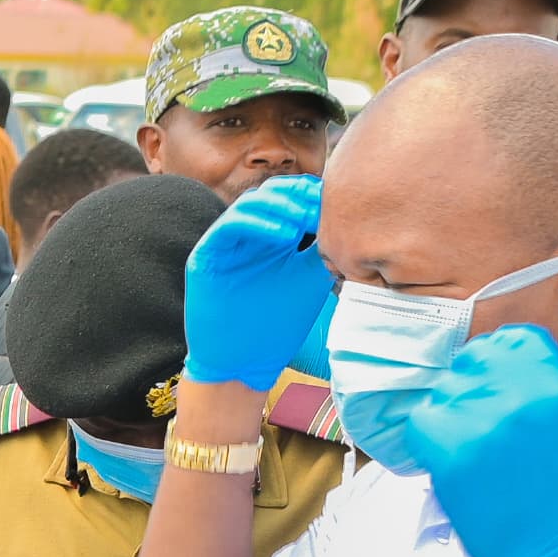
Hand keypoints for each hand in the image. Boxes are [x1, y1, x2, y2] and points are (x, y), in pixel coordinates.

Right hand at [184, 171, 333, 390]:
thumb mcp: (310, 280)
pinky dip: (257, 223)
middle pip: (272, 193)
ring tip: (305, 218)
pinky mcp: (206, 255)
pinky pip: (229, 226)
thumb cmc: (277, 327)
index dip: (315, 195)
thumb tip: (350, 218)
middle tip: (323, 203)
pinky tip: (284, 235)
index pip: (293, 199)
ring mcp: (226, 243)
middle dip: (298, 194)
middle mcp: (249, 235)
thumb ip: (323, 248)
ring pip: (251, 204)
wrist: (243, 363)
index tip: (342, 202)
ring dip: (280, 206)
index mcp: (274, 237)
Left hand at [415, 308, 557, 556]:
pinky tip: (457, 460)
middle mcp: (520, 396)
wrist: (557, 554)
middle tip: (493, 429)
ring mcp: (482, 423)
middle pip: (475, 360)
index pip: (513, 340)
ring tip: (482, 450)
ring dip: (455, 414)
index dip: (506, 365)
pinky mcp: (450, 453)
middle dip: (479, 387)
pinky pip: (422, 421)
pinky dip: (431, 438)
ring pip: (447, 390)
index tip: (509, 394)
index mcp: (557, 382)